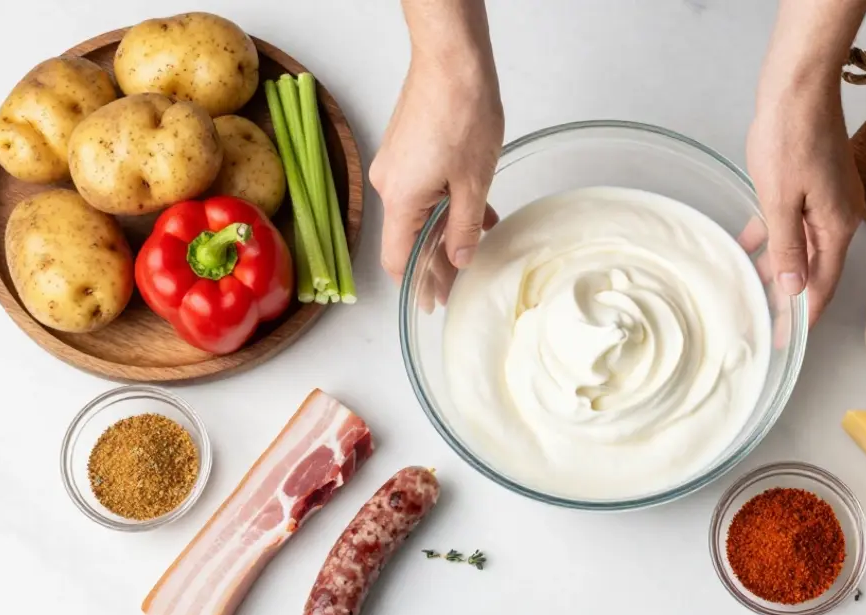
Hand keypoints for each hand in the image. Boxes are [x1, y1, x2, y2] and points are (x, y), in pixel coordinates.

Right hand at [369, 55, 503, 282]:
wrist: (452, 61)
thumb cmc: (461, 113)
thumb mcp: (473, 182)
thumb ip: (464, 227)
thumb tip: (460, 260)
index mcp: (400, 199)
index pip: (398, 259)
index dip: (417, 284)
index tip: (433, 302)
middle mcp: (388, 184)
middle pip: (408, 237)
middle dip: (435, 261)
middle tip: (458, 285)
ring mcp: (395, 164)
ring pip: (419, 211)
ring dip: (445, 230)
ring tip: (477, 246)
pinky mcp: (405, 148)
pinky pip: (422, 188)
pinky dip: (444, 204)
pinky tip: (475, 212)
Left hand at [743, 81, 864, 330]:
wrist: (800, 86)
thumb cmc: (790, 138)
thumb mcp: (780, 200)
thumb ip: (787, 247)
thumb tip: (793, 288)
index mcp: (837, 225)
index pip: (824, 282)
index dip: (805, 313)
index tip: (789, 339)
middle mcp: (840, 215)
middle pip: (816, 266)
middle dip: (791, 295)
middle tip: (768, 323)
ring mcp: (829, 196)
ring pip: (802, 243)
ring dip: (779, 264)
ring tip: (753, 288)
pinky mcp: (816, 181)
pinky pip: (796, 219)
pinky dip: (776, 234)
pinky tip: (749, 244)